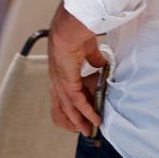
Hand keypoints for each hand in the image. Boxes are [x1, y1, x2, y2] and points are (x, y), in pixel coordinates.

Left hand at [48, 2, 102, 134]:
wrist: (70, 27)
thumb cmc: (76, 31)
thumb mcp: (87, 49)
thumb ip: (94, 59)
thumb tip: (102, 65)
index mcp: (60, 67)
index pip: (64, 90)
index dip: (71, 103)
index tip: (81, 112)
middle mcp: (56, 76)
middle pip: (62, 103)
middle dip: (72, 117)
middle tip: (82, 129)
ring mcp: (59, 80)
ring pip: (68, 106)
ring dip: (79, 119)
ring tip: (87, 130)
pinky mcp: (66, 81)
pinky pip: (76, 101)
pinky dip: (86, 111)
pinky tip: (94, 119)